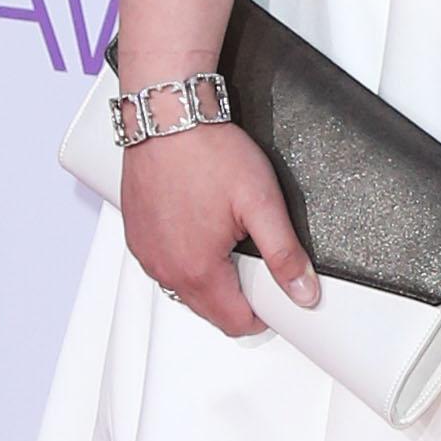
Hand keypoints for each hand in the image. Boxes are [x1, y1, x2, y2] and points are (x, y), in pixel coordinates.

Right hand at [119, 123, 317, 339]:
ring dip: (209, 280)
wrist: (167, 117)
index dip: (262, 314)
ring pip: (184, 289)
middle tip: (256, 263)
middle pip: (209, 311)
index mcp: (197, 270)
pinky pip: (164, 265)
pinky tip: (200, 231)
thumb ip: (284, 254)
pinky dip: (184, 259)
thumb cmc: (207, 151)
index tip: (274, 296)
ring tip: (228, 243)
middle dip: (237, 298)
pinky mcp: (137, 236)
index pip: (235, 322)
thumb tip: (303, 291)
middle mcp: (165, 268)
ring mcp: (147, 253)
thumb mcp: (261, 203)